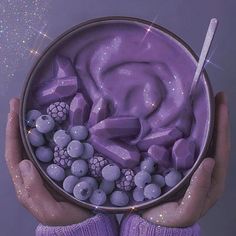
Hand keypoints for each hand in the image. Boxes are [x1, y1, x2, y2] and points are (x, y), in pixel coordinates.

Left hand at [5, 98, 92, 225]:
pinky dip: (47, 133)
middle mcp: (32, 172)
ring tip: (30, 107)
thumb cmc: (65, 218)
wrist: (81, 220)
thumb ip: (34, 191)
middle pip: (21, 145)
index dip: (12, 134)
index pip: (14, 154)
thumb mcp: (49, 211)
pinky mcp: (57, 165)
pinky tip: (51, 123)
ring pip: (34, 143)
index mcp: (25, 183)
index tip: (14, 113)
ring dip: (30, 125)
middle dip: (17, 123)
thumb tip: (25, 162)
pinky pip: (49, 146)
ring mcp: (45, 167)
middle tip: (18, 102)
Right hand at [141, 92, 229, 227]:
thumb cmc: (171, 218)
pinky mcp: (178, 162)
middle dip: (217, 118)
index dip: (223, 125)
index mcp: (212, 179)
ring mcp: (191, 163)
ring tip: (201, 102)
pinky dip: (186, 129)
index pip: (221, 148)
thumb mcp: (187, 209)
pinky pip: (184, 143)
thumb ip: (200, 189)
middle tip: (216, 96)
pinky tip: (181, 118)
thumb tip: (209, 161)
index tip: (222, 103)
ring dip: (202, 121)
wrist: (154, 221)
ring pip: (200, 139)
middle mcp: (205, 168)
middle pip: (214, 140)